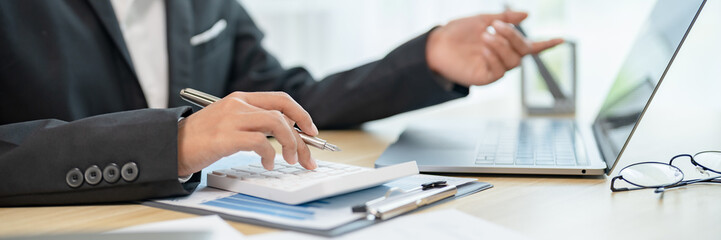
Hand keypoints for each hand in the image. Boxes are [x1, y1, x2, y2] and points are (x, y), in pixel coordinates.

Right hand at [176, 91, 318, 175]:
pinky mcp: (226, 137)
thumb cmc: (200, 138)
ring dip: (291, 145)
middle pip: (284, 113)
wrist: (169, 145)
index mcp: (241, 98)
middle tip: (307, 157)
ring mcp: (232, 119)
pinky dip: (270, 155)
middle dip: (302, 137)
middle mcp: (238, 104)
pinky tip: (268, 164)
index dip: (301, 115)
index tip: (311, 132)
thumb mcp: (228, 121)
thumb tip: (286, 134)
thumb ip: (253, 121)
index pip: (281, 99)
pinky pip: (261, 143)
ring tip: (289, 160)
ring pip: (277, 124)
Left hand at [426, 11, 563, 86]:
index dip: (546, 44)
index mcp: (505, 44)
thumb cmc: (458, 32)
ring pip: (513, 62)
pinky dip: (494, 57)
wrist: (436, 43)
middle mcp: (503, 58)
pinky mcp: (485, 78)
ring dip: (502, 46)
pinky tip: (483, 48)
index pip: (530, 46)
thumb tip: (526, 15)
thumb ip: (505, 18)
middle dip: (513, 37)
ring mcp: (495, 69)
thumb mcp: (482, 19)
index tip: (562, 39)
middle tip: (497, 25)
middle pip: (522, 52)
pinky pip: (499, 71)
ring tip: (486, 35)